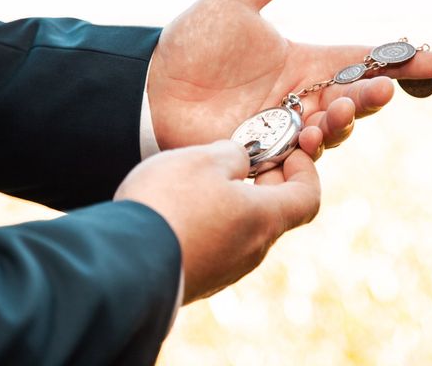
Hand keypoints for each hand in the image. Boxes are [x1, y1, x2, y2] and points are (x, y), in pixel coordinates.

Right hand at [113, 140, 319, 303]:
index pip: (308, 197)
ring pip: (245, 228)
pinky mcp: (200, 278)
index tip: (288, 152)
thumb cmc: (170, 204)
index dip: (306, 171)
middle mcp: (253, 250)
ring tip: (207, 178)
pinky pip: (219, 244)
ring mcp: (226, 269)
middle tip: (245, 158)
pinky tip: (184, 206)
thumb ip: (232, 154)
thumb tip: (241, 161)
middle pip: (276, 212)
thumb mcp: (204, 160)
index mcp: (264, 219)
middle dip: (267, 181)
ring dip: (236, 200)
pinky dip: (214, 220)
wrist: (124, 263)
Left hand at [148, 0, 431, 158]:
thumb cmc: (192, 46)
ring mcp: (283, 130)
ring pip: (329, 133)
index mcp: (303, 64)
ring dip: (341, 123)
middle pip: (352, 101)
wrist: (152, 85)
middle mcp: (301, 99)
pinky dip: (308, 150)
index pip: (361, 61)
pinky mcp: (263, 155)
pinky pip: (296, 158)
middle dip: (371, 97)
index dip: (399, 63)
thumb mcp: (232, 4)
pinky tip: (309, 138)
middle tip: (380, 90)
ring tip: (338, 111)